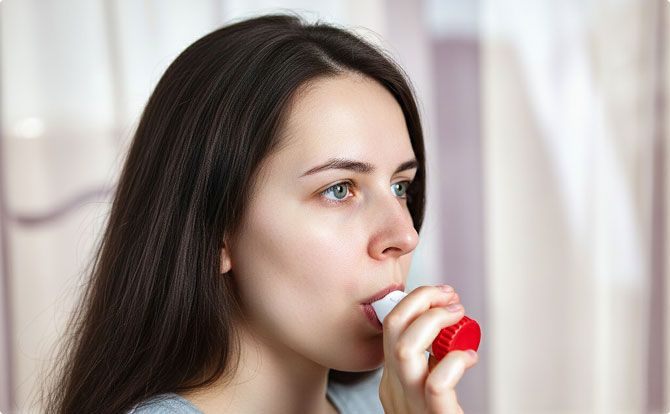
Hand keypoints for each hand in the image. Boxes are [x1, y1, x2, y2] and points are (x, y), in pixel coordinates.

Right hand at [379, 286, 477, 413]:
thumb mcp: (424, 392)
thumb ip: (428, 367)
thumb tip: (444, 336)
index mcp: (393, 380)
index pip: (391, 327)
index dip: (415, 302)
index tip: (440, 295)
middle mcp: (395, 389)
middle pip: (392, 327)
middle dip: (421, 299)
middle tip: (449, 296)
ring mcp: (410, 405)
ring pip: (405, 349)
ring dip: (433, 320)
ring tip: (458, 315)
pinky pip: (436, 384)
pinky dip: (455, 362)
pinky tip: (469, 358)